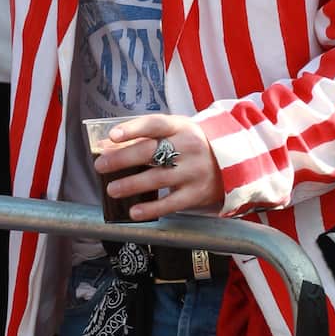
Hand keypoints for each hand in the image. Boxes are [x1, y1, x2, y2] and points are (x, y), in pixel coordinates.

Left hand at [95, 114, 222, 219]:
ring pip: (158, 178)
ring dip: (131, 185)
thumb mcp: (174, 133)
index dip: (132, 129)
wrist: (234, 163)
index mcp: (180, 127)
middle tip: (101, 166)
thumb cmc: (190, 146)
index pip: (154, 124)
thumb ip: (142, 138)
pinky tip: (134, 211)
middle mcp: (189, 147)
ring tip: (112, 189)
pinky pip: (171, 203)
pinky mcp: (197, 193)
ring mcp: (194, 171)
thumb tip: (105, 146)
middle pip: (151, 152)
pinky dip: (151, 209)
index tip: (112, 136)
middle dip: (122, 159)